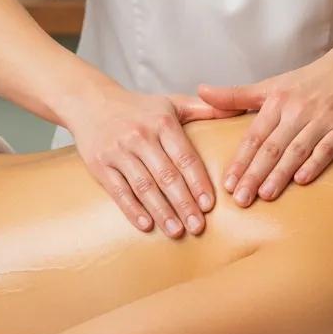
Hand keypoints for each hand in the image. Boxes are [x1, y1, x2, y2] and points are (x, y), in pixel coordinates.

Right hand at [67, 87, 244, 238]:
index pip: (185, 156)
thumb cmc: (139, 108)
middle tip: (198, 227)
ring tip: (178, 231)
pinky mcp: (99, 164)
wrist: (91, 102)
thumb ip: (206, 109)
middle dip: (184, 203)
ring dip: (162, 211)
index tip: (209, 205)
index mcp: (162, 122)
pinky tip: (147, 225)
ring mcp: (118, 151)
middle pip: (166, 175)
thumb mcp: (172, 103)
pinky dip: (133, 210)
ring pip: (144, 186)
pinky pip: (118, 191)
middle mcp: (140, 136)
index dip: (198, 181)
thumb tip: (241, 112)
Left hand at [196, 41, 332, 207]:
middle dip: (254, 174)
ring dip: (280, 174)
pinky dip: (314, 163)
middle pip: (271, 147)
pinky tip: (302, 180)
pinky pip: (327, 148)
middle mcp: (297, 110)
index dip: (240, 160)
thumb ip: (236, 95)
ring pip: (296, 150)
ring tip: (264, 195)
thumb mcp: (271, 85)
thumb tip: (200, 91)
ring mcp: (321, 119)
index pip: (254, 136)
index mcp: (277, 101)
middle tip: (240, 199)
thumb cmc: (307, 81)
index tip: (227, 183)